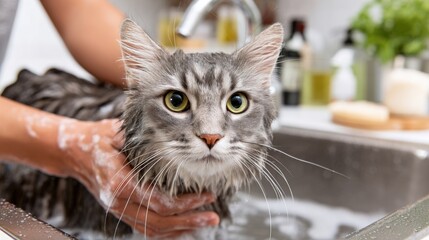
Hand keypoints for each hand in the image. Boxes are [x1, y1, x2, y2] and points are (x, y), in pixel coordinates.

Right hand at [58, 119, 218, 237]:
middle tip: (213, 217)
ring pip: (153, 229)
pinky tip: (184, 228)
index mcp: (119, 183)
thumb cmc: (97, 140)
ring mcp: (119, 210)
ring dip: (181, 229)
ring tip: (204, 223)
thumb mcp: (118, 133)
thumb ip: (142, 139)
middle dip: (189, 220)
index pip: (158, 201)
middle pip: (159, 221)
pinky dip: (167, 232)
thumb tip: (175, 133)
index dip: (185, 203)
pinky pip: (146, 228)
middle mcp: (118, 202)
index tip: (206, 196)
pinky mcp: (122, 212)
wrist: (73, 153)